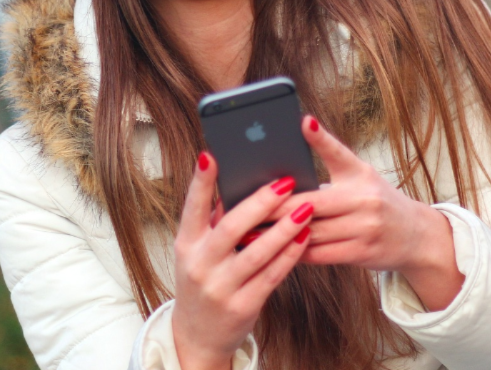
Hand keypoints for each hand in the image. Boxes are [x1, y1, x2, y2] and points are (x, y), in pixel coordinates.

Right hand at [172, 151, 313, 369]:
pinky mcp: (243, 306)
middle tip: (285, 182)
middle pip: (231, 227)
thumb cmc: (203, 280)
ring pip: (257, 252)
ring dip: (284, 228)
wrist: (197, 335)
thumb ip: (213, 224)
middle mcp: (199, 265)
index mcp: (185, 245)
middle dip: (260, 203)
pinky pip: (272, 275)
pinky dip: (289, 255)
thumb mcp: (196, 253)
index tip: (211, 155)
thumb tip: (240, 186)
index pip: (191, 207)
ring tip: (305, 208)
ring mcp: (220, 287)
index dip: (200, 182)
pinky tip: (304, 237)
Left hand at [268, 116, 464, 310]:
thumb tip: (292, 154)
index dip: (320, 137)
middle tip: (244, 205)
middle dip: (274, 207)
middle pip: (310, 203)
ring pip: (311, 231)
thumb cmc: (378, 201)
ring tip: (249, 232)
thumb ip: (331, 165)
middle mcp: (365, 199)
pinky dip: (295, 252)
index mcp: (360, 175)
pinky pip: (319, 254)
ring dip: (278, 233)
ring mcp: (365, 228)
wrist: (417, 236)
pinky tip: (275, 250)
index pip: (338, 153)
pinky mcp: (362, 253)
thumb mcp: (361, 176)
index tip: (303, 121)